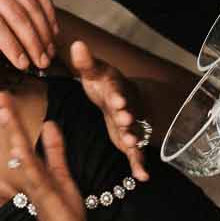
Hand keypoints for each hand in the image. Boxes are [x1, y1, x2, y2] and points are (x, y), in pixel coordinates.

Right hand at [0, 92, 87, 220]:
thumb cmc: (65, 215)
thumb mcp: (62, 175)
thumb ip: (55, 152)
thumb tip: (50, 124)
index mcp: (35, 168)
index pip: (22, 137)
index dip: (13, 117)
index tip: (3, 95)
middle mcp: (31, 175)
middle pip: (17, 141)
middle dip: (8, 118)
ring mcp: (35, 185)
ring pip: (22, 153)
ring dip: (13, 131)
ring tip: (4, 110)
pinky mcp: (44, 195)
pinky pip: (34, 173)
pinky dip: (25, 159)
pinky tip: (18, 145)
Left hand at [69, 39, 150, 182]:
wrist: (119, 98)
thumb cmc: (103, 84)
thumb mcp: (94, 72)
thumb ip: (85, 62)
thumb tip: (76, 43)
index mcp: (115, 90)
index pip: (116, 91)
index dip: (116, 95)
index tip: (117, 99)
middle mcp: (125, 108)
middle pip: (127, 112)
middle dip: (126, 117)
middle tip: (125, 119)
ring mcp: (129, 126)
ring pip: (133, 134)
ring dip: (133, 139)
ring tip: (131, 145)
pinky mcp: (129, 141)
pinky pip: (135, 154)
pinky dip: (139, 165)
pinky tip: (142, 177)